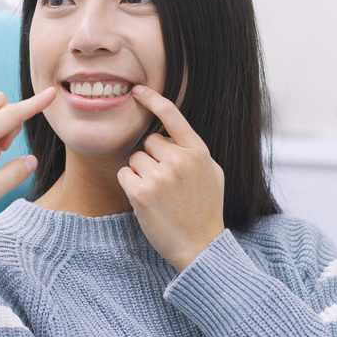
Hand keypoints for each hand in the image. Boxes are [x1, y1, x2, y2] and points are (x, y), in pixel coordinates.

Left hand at [117, 86, 224, 271]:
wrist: (200, 246)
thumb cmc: (205, 210)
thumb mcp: (212, 173)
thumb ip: (193, 151)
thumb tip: (173, 133)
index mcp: (198, 152)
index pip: (172, 116)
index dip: (153, 100)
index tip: (137, 90)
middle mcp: (180, 160)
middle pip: (148, 142)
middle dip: (151, 158)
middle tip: (165, 183)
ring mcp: (160, 176)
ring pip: (134, 159)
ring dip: (140, 174)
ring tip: (159, 194)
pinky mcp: (141, 192)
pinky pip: (124, 175)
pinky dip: (130, 186)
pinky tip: (146, 201)